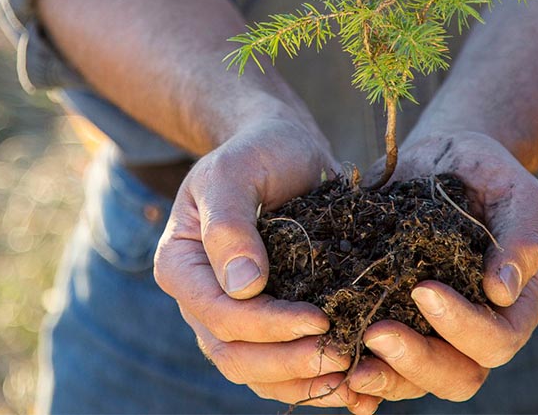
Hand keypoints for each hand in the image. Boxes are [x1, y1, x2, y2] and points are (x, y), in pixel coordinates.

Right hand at [153, 118, 381, 413]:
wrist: (280, 149)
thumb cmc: (256, 151)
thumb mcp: (236, 172)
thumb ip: (230, 224)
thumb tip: (243, 287)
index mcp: (181, 265)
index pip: (219, 315)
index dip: (267, 325)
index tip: (318, 318)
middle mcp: (200, 300)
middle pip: (234, 356)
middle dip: (288, 363)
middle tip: (341, 356)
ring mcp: (231, 318)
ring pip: (257, 375)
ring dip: (303, 383)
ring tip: (354, 380)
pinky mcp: (265, 324)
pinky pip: (281, 370)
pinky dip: (314, 384)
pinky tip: (357, 389)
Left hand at [350, 131, 537, 401]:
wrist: (442, 158)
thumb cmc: (486, 171)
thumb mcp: (516, 191)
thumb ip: (522, 235)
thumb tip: (503, 291)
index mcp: (514, 308)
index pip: (496, 340)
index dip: (462, 326)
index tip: (423, 290)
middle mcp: (474, 331)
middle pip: (457, 377)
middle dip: (416, 361)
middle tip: (375, 332)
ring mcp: (431, 332)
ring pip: (414, 380)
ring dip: (382, 377)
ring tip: (346, 361)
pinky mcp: (393, 320)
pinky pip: (379, 363)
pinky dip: (358, 373)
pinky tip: (331, 364)